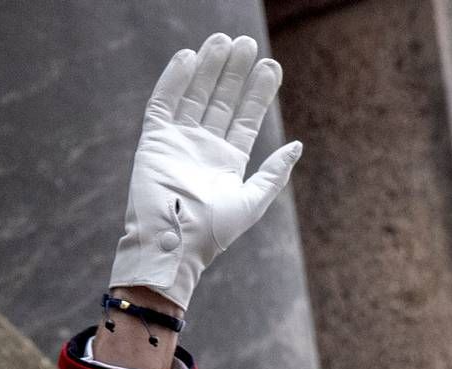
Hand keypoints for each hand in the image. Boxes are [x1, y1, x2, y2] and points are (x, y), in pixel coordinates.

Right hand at [108, 34, 302, 310]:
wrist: (174, 245)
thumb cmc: (213, 232)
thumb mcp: (252, 201)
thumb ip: (274, 173)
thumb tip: (297, 146)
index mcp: (227, 162)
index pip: (245, 118)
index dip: (258, 93)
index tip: (272, 66)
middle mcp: (203, 147)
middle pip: (221, 100)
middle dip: (235, 73)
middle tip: (248, 44)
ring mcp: (178, 141)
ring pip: (195, 95)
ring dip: (209, 68)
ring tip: (224, 41)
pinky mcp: (154, 140)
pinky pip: (164, 103)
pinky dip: (174, 80)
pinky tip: (189, 57)